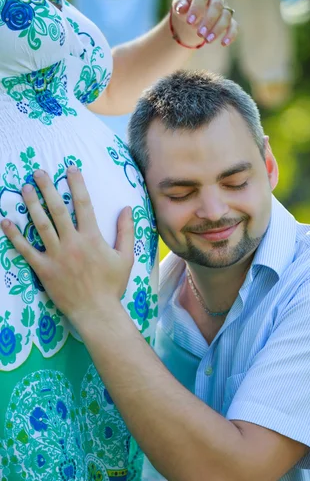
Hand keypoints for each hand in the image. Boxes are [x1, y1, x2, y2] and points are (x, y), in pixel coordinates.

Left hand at [1, 167, 133, 322]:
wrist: (97, 311)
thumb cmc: (112, 285)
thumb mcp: (125, 257)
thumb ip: (126, 231)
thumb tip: (127, 207)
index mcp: (92, 237)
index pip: (83, 204)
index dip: (76, 184)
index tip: (70, 168)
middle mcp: (72, 242)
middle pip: (57, 209)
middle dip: (48, 188)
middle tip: (38, 172)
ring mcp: (56, 255)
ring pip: (40, 224)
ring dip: (31, 204)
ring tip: (24, 188)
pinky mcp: (43, 269)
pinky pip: (26, 250)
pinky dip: (14, 236)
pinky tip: (6, 221)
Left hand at [170, 0, 237, 47]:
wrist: (193, 17)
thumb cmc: (186, 8)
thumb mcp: (178, 4)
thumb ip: (179, 5)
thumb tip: (182, 8)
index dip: (197, 7)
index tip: (189, 22)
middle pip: (217, 5)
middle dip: (209, 20)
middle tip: (199, 33)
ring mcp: (225, 7)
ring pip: (226, 17)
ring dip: (217, 29)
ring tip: (207, 40)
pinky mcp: (230, 20)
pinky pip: (234, 26)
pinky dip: (231, 35)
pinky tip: (223, 43)